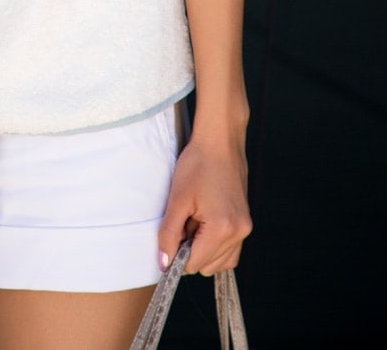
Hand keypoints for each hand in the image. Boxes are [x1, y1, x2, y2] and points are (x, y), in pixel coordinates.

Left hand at [158, 134, 251, 275]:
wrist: (220, 142)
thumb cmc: (198, 164)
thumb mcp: (177, 198)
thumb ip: (169, 234)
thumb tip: (163, 265)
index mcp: (222, 228)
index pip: (194, 264)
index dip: (177, 253)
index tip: (172, 233)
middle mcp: (239, 233)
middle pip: (207, 266)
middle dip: (191, 250)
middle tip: (185, 220)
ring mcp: (245, 229)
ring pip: (219, 262)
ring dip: (203, 248)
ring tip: (196, 218)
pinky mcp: (246, 224)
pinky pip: (230, 250)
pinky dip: (215, 244)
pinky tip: (205, 221)